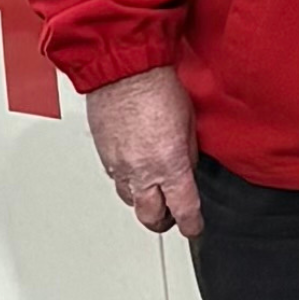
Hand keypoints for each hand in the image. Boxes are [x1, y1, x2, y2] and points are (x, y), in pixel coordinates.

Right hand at [85, 67, 201, 237]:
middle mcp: (142, 171)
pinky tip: (136, 172)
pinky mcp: (104, 157)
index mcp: (169, 165)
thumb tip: (188, 170)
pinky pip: (116, 180)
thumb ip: (188, 154)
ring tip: (154, 195)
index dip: (191, 224)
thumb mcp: (190, 124)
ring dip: (144, 202)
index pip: (183, 209)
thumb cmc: (157, 89)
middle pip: (150, 216)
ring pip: (130, 200)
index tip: (194, 227)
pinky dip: (128, 182)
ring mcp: (119, 166)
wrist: (124, 72)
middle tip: (172, 217)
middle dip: (163, 221)